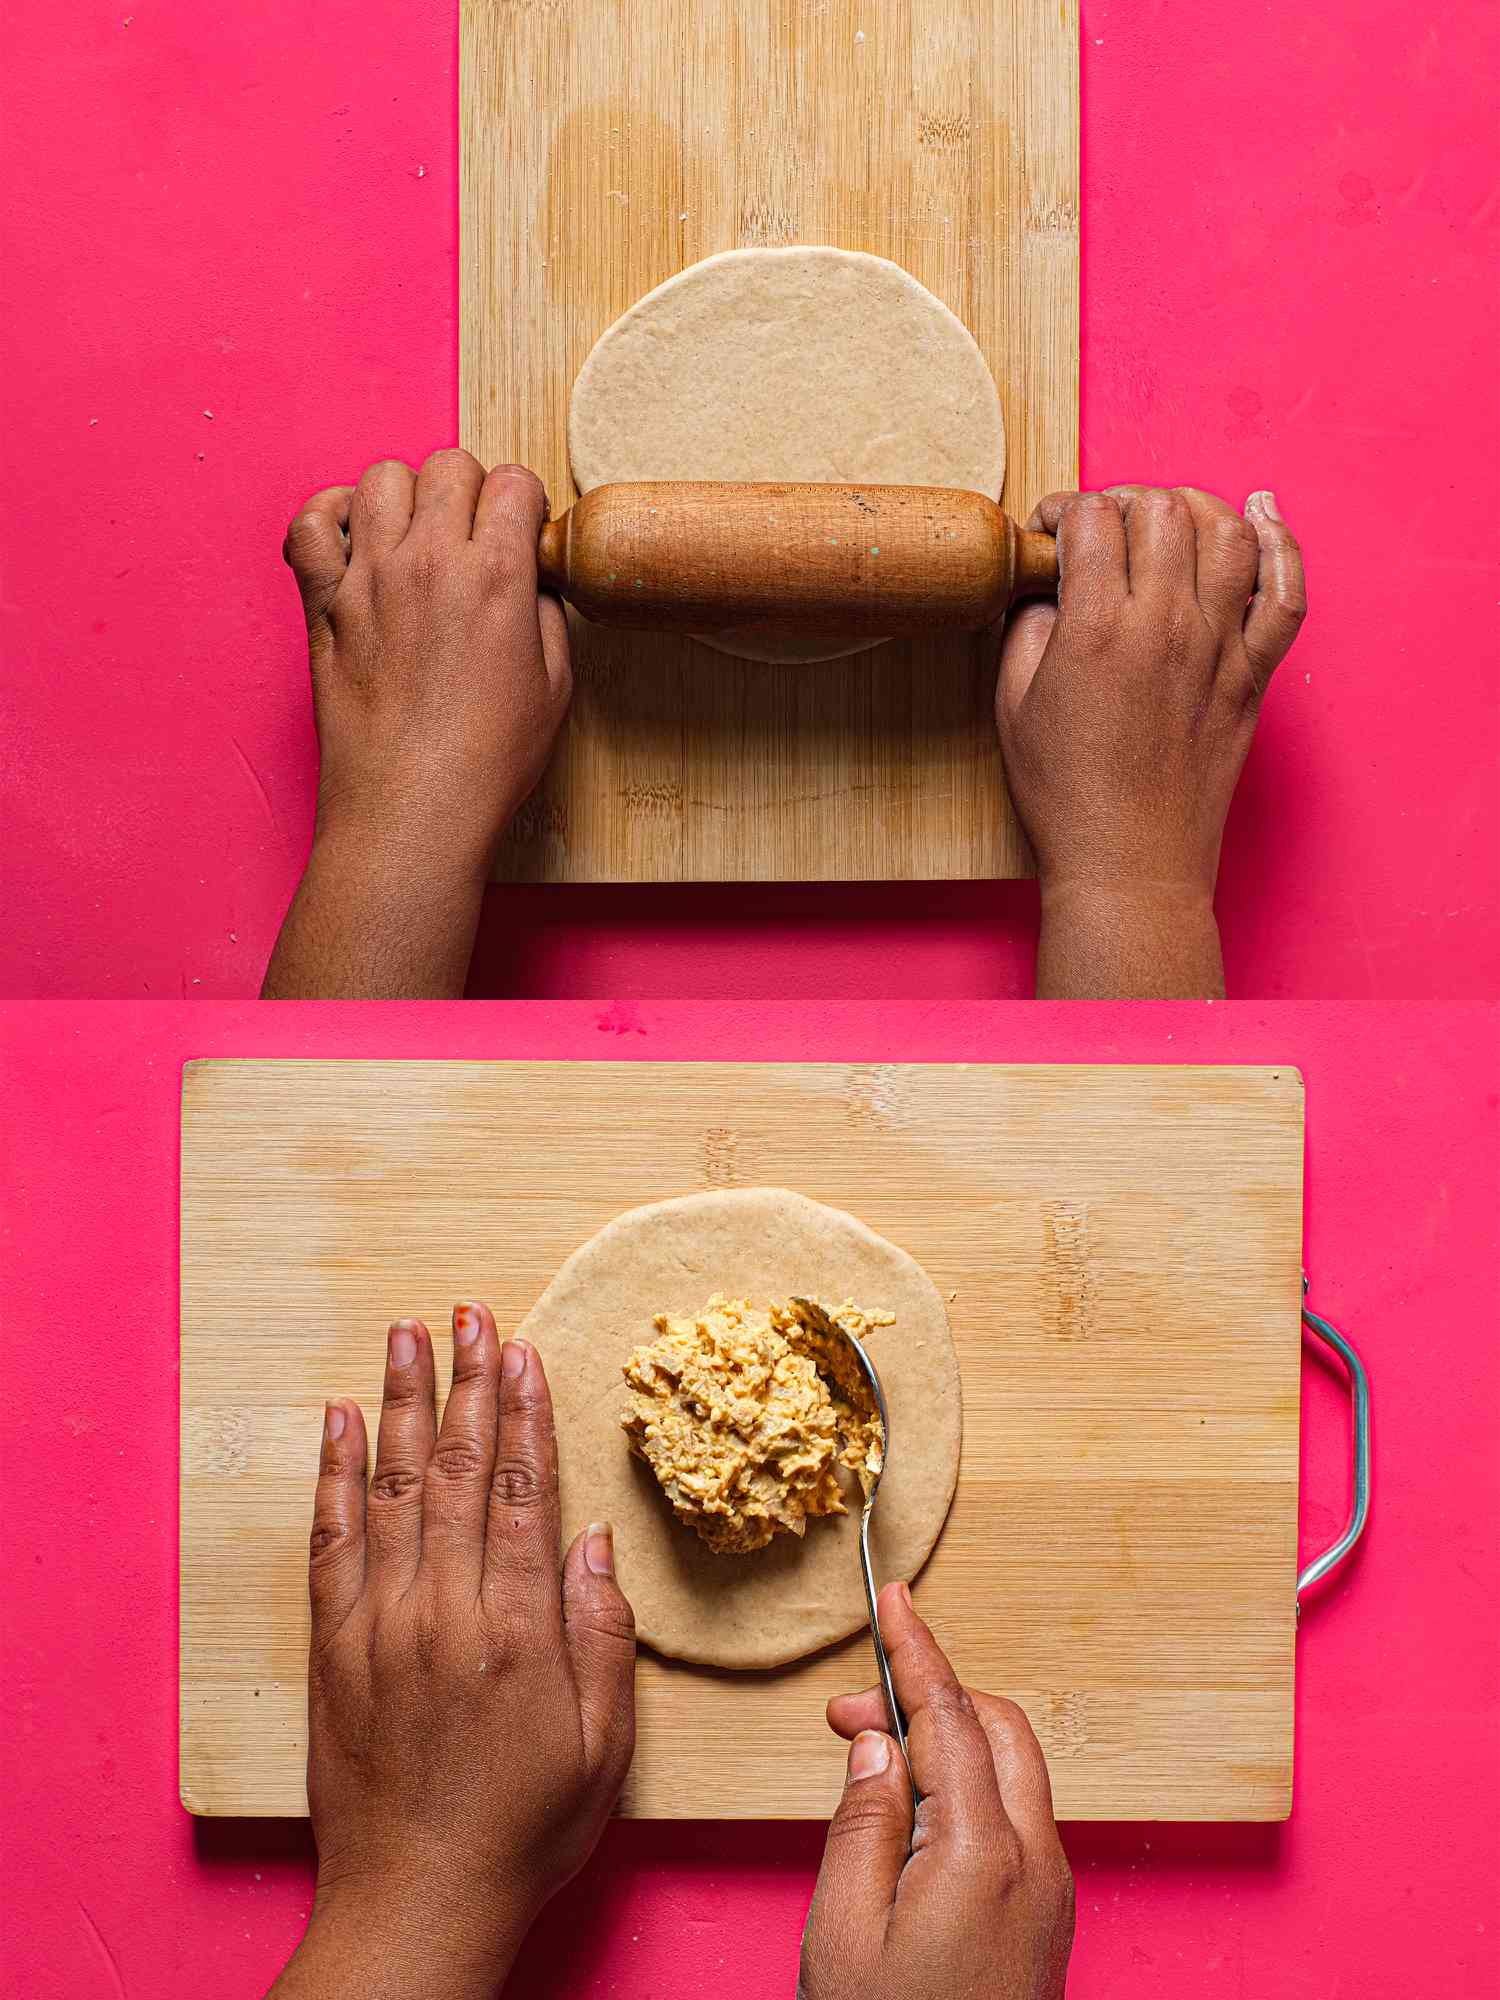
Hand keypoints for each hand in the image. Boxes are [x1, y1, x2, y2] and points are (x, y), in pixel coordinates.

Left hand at [262, 451, 569, 996]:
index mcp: (497, 576)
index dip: (524, 502)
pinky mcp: (323, 605)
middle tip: (474, 535)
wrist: (411, 813)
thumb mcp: (554, 688)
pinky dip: (328, 516)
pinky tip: (353, 540)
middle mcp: (429, 561)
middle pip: (449, 465)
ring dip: (407, 496)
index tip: (522, 531)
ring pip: (382, 478)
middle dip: (471, 490)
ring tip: (417, 536)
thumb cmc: (486, 765)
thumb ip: (544, 617)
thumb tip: (527, 585)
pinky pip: (309, 523)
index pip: (512, 480)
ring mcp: (368, 578)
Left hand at [270, 1307, 634, 1999]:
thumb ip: (601, 1635)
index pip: (519, 1492)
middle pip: (453, 1469)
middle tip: (468, 1312)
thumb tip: (592, 1541)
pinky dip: (333, 1475)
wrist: (417, 1902)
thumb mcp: (603, 1745)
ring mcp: (380, 1625)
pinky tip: (338, 1422)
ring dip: (398, 1403)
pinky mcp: (334, 1647)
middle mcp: (442, 1611)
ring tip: (406, 1336)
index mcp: (516, 1630)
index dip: (523, 1414)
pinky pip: (330, 1541)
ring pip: (389, 1487)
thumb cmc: (524, 1828)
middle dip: (465, 1383)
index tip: (521, 1351)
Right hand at [799, 1583, 1073, 1999]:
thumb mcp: (845, 1932)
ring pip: (1010, 1770)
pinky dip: (967, 1787)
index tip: (893, 1596)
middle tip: (849, 1711)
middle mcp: (1035, 1860)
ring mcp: (1052, 1891)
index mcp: (981, 1853)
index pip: (949, 1715)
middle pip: (996, 1729)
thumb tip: (877, 1741)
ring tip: (869, 1766)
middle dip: (930, 1697)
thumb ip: (860, 1820)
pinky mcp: (1049, 1918)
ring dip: (949, 1743)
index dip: (916, 1647)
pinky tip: (911, 1818)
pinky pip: (1015, 1817)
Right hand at [996, 485, 1304, 996]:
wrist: (1130, 864)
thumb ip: (1028, 630)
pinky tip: (1262, 514)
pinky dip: (1282, 543)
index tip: (1051, 530)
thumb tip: (1050, 586)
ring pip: (1227, 532)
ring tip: (1166, 516)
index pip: (1093, 521)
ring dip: (1193, 506)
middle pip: (1161, 511)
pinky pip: (1286, 593)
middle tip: (1102, 527)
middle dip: (1123, 500)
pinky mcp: (1252, 675)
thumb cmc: (1066, 796)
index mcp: (1098, 630)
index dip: (1064, 510)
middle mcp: (1166, 626)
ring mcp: (1219, 648)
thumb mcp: (1013, 706)